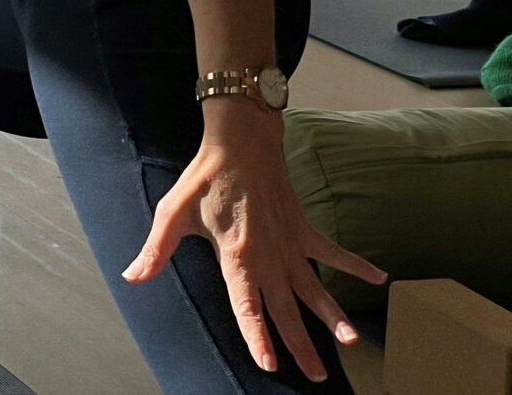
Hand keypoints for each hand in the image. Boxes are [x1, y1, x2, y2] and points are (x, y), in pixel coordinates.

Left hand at [126, 105, 385, 381]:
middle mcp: (269, 255)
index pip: (247, 305)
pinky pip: (333, 250)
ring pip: (314, 287)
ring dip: (332, 315)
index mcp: (237, 255)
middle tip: (316, 376)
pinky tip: (379, 278)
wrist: (240, 140)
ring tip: (351, 342)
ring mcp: (290, 242)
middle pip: (286, 308)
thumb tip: (132, 277)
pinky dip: (355, 264)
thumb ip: (156, 250)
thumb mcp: (173, 212)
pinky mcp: (302, 227)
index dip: (257, 336)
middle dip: (300, 344)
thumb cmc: (204, 177)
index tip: (269, 363)